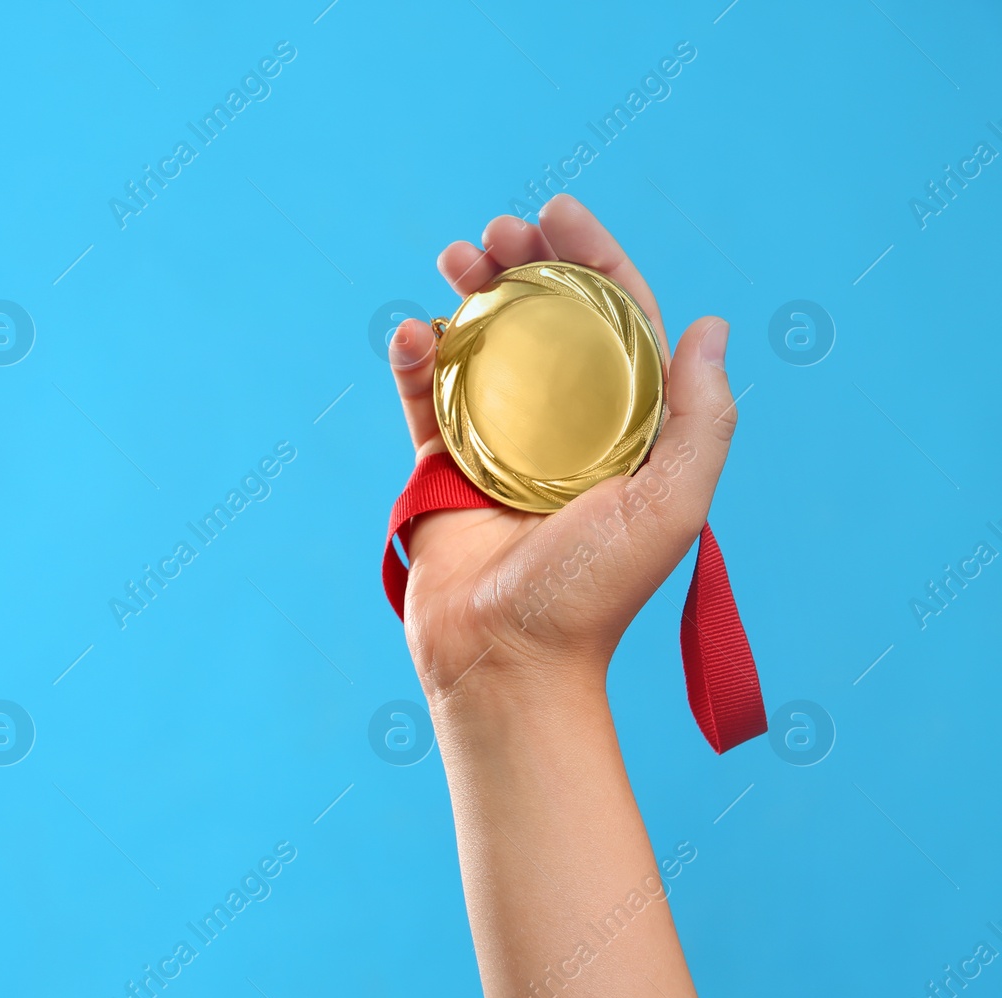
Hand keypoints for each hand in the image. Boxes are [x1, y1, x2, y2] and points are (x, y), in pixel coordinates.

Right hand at [389, 194, 738, 713]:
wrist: (506, 660)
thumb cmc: (593, 592)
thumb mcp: (670, 504)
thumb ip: (700, 418)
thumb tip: (709, 327)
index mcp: (622, 430)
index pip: (613, 322)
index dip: (592, 259)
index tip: (559, 212)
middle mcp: (562, 429)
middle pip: (543, 323)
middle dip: (523, 265)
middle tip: (497, 231)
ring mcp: (497, 445)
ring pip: (482, 347)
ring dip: (467, 295)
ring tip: (454, 258)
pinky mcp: (440, 469)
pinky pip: (424, 399)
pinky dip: (414, 360)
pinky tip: (412, 331)